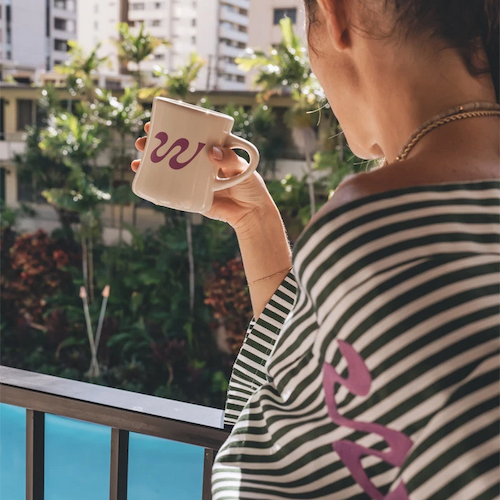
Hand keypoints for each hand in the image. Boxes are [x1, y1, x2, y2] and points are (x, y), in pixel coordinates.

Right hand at [132, 122, 274, 230]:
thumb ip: (229, 159)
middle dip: (152, 143)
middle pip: (171, 149)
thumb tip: (210, 151)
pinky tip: (142, 179)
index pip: (187, 134)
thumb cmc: (251, 186)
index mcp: (210, 149)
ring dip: (148, 163)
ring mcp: (192, 179)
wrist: (251, 214)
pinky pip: (170, 189)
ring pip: (167, 168)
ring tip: (136, 161)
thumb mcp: (243, 169)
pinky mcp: (191, 196)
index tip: (154, 123)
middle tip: (142, 141)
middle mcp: (197, 162)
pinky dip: (155, 184)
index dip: (169, 126)